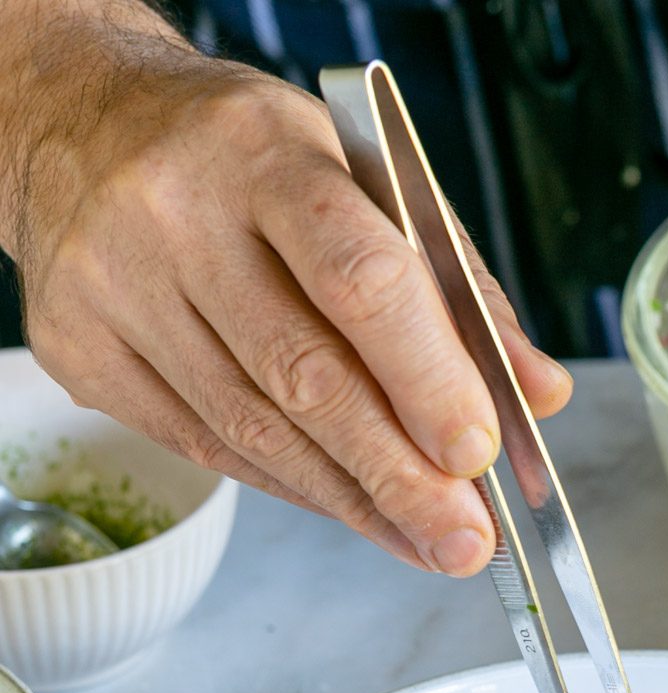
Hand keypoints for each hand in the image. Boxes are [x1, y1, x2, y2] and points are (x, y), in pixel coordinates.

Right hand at [6, 18, 570, 572]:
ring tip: (425, 543)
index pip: (358, 276)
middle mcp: (177, 215)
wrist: (81, 126)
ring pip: (253, 430)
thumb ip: (457, 288)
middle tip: (465, 541)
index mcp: (263, 153)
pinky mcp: (80, 350)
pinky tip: (353, 511)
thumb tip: (538, 394)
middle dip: (398, 477)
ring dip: (354, 503)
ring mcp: (116, 286)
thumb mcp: (361, 179)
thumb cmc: (246, 161)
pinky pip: (208, 449)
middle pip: (303, 377)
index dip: (425, 378)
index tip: (478, 453)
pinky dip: (294, 488)